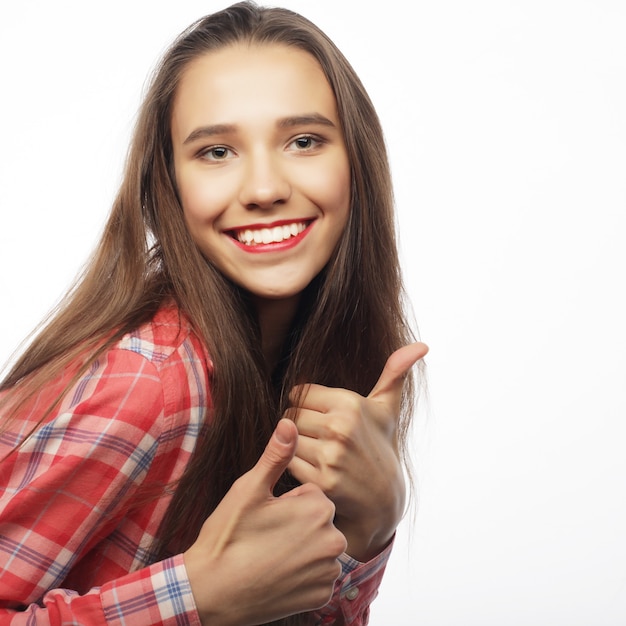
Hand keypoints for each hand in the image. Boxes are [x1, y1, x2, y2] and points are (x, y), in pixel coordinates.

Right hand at [183, 419, 346, 625]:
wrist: (211, 593)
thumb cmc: (229, 536)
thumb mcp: (250, 489)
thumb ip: (276, 455)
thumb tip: (289, 422)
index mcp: (319, 509)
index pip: (311, 494)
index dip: (287, 503)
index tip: (266, 516)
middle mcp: (334, 541)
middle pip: (318, 521)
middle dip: (298, 525)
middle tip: (266, 536)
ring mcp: (328, 572)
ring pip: (319, 547)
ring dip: (302, 550)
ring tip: (269, 556)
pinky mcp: (321, 596)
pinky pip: (318, 576)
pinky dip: (302, 577)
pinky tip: (277, 577)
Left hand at [287, 342, 428, 561]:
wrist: (383, 499)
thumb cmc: (381, 444)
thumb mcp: (386, 407)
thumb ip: (394, 372)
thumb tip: (422, 345)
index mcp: (349, 403)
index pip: (300, 393)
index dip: (307, 404)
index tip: (322, 416)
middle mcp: (339, 427)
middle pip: (291, 415)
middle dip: (300, 425)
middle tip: (318, 437)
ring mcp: (330, 456)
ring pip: (287, 438)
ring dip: (295, 445)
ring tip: (316, 452)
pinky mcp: (321, 481)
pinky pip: (288, 462)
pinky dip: (295, 466)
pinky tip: (313, 468)